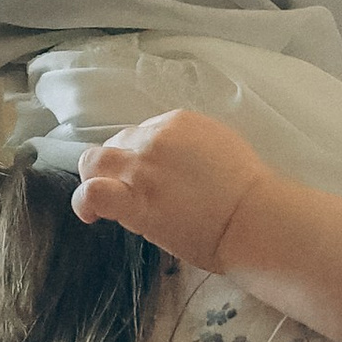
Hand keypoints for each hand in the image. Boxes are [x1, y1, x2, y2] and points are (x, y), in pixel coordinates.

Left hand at [71, 108, 267, 270]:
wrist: (256, 218)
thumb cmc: (251, 192)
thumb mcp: (223, 148)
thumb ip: (193, 148)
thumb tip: (180, 163)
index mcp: (177, 122)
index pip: (142, 133)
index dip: (142, 156)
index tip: (154, 176)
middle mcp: (154, 140)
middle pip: (116, 143)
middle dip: (118, 164)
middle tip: (131, 190)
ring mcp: (141, 169)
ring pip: (94, 162)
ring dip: (94, 178)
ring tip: (103, 200)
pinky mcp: (135, 202)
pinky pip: (93, 192)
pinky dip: (85, 200)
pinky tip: (90, 214)